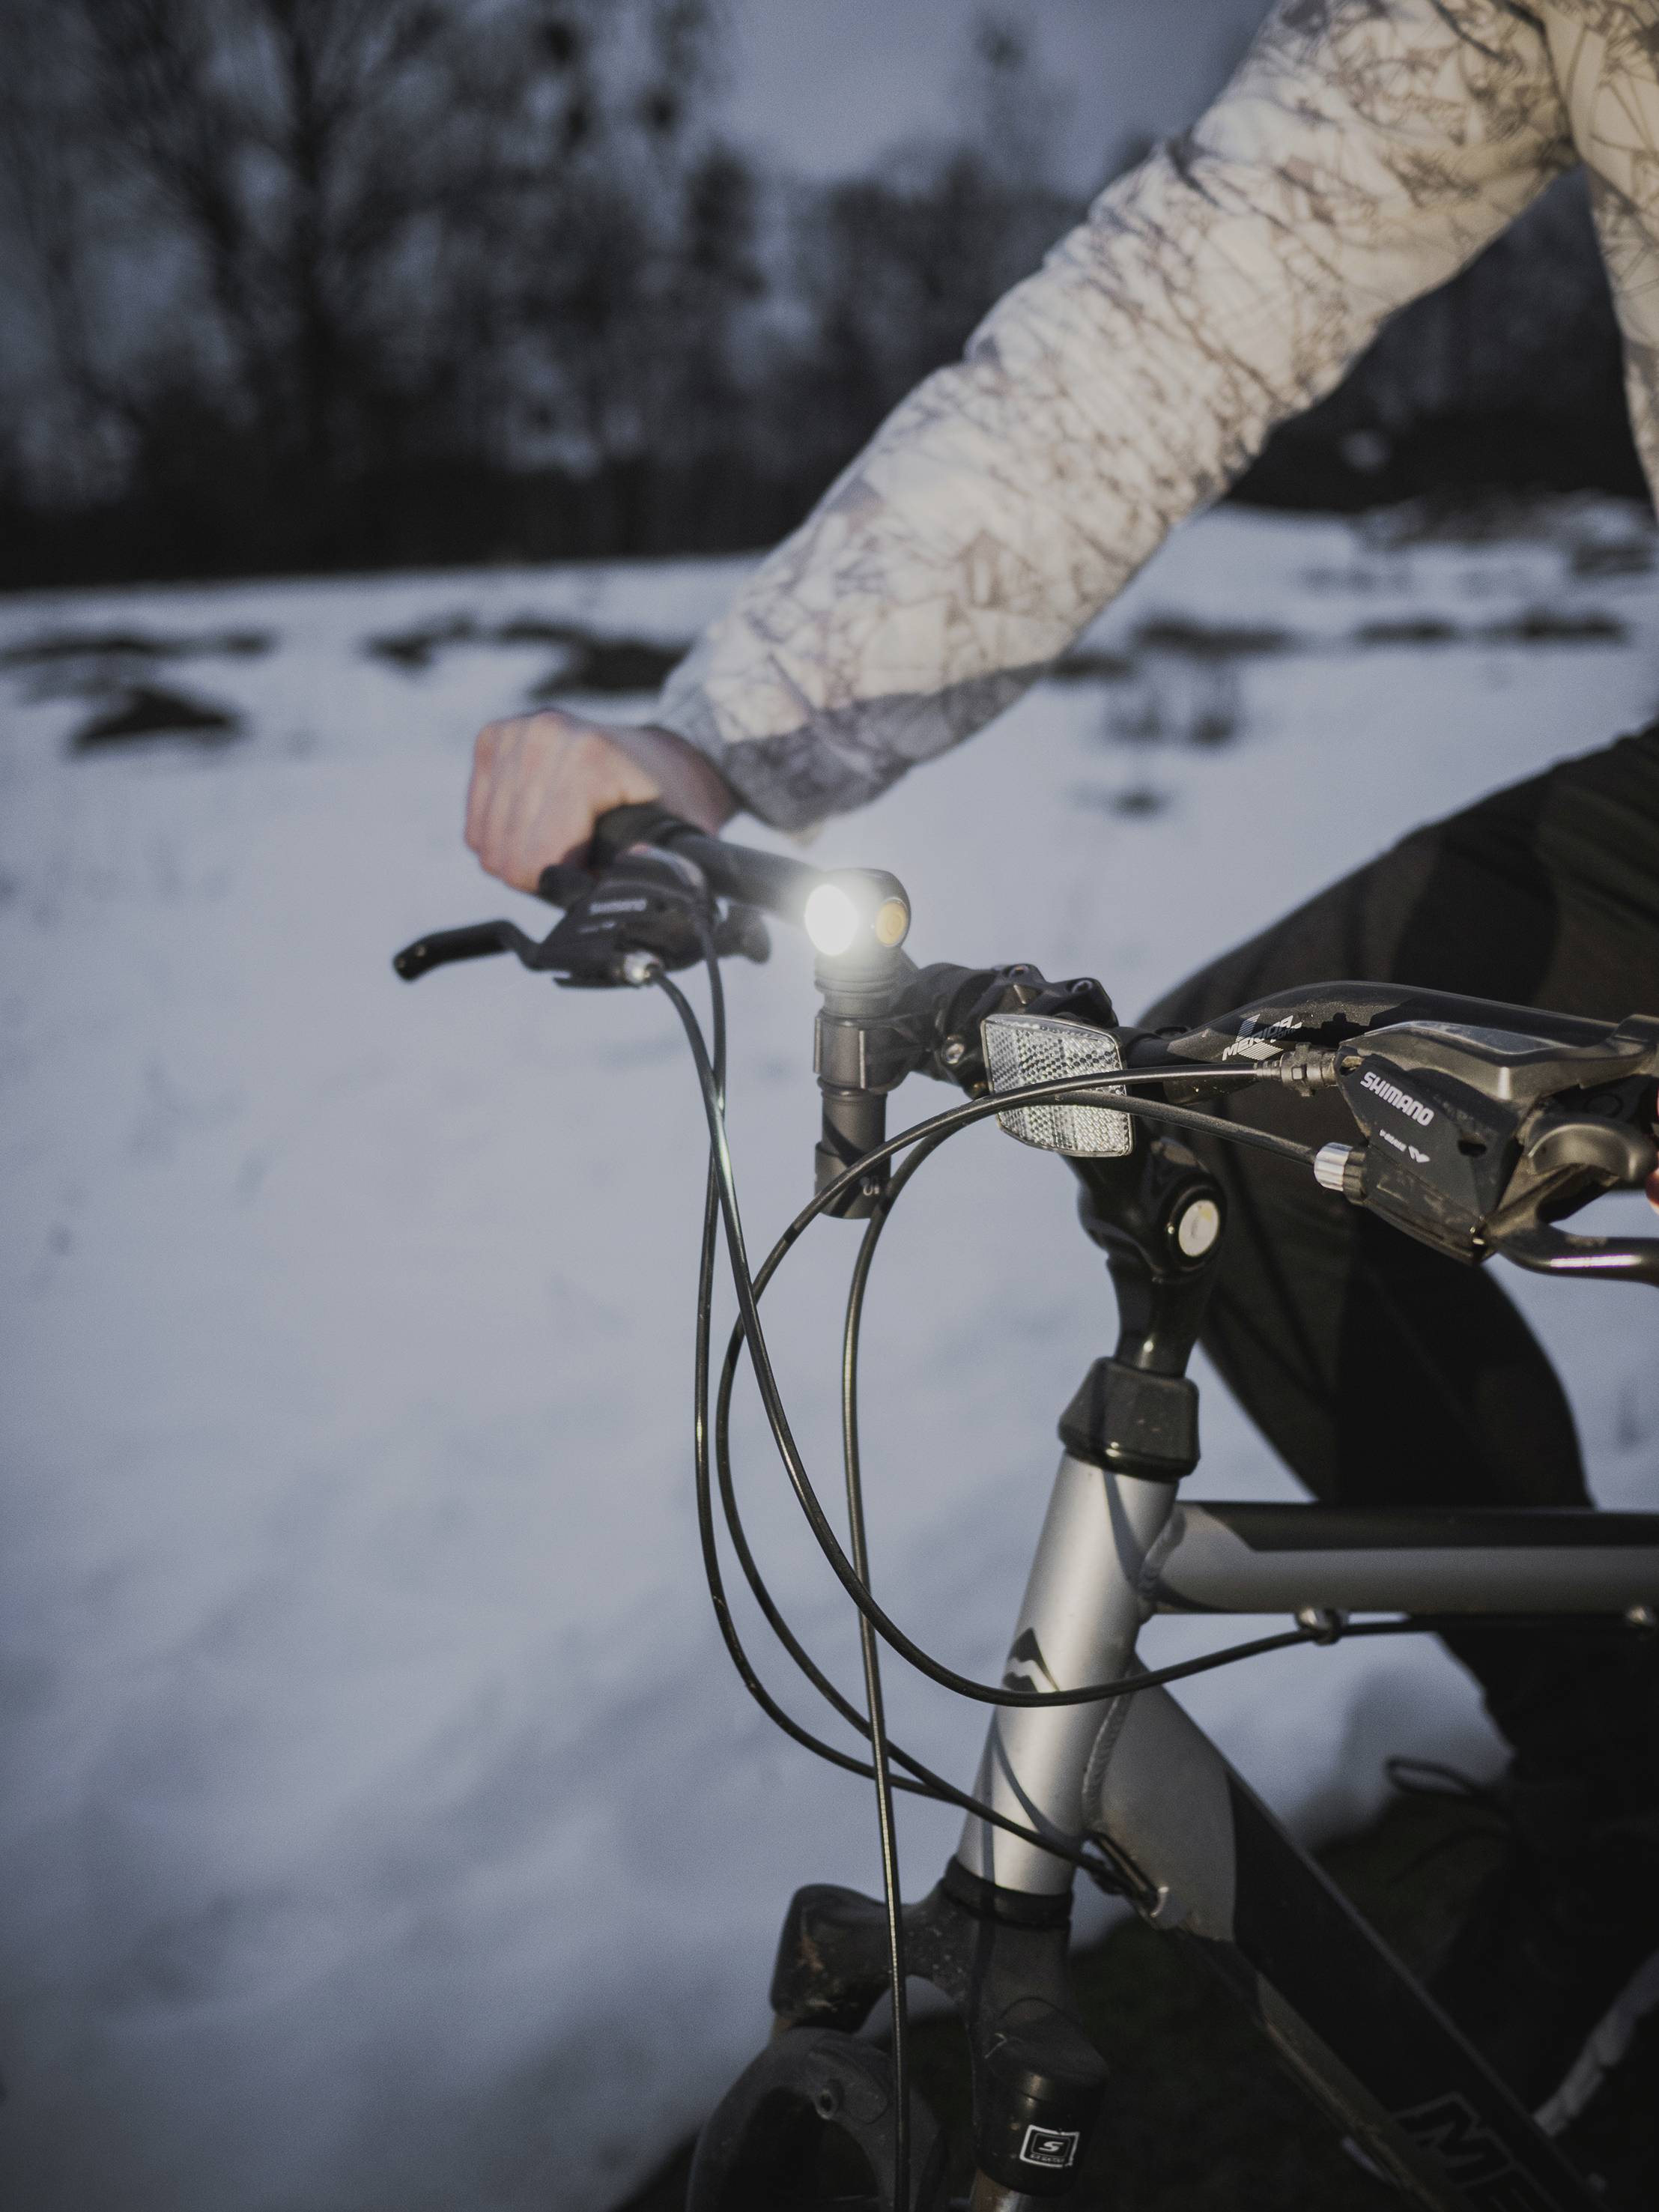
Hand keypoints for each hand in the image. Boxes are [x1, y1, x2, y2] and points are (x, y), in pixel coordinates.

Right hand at [464, 709, 736, 891]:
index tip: (593, 875)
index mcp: (589, 759)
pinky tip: (537, 826)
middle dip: (541, 873)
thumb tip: (616, 883)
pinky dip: (502, 837)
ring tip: (562, 842)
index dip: (561, 886)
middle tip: (580, 860)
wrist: (661, 756)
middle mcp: (544, 736)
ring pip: (484, 842)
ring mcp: (516, 732)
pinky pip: (476, 822)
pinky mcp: (494, 737)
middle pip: (505, 855)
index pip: (534, 859)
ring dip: (521, 856)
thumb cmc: (669, 803)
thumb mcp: (678, 841)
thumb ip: (652, 867)